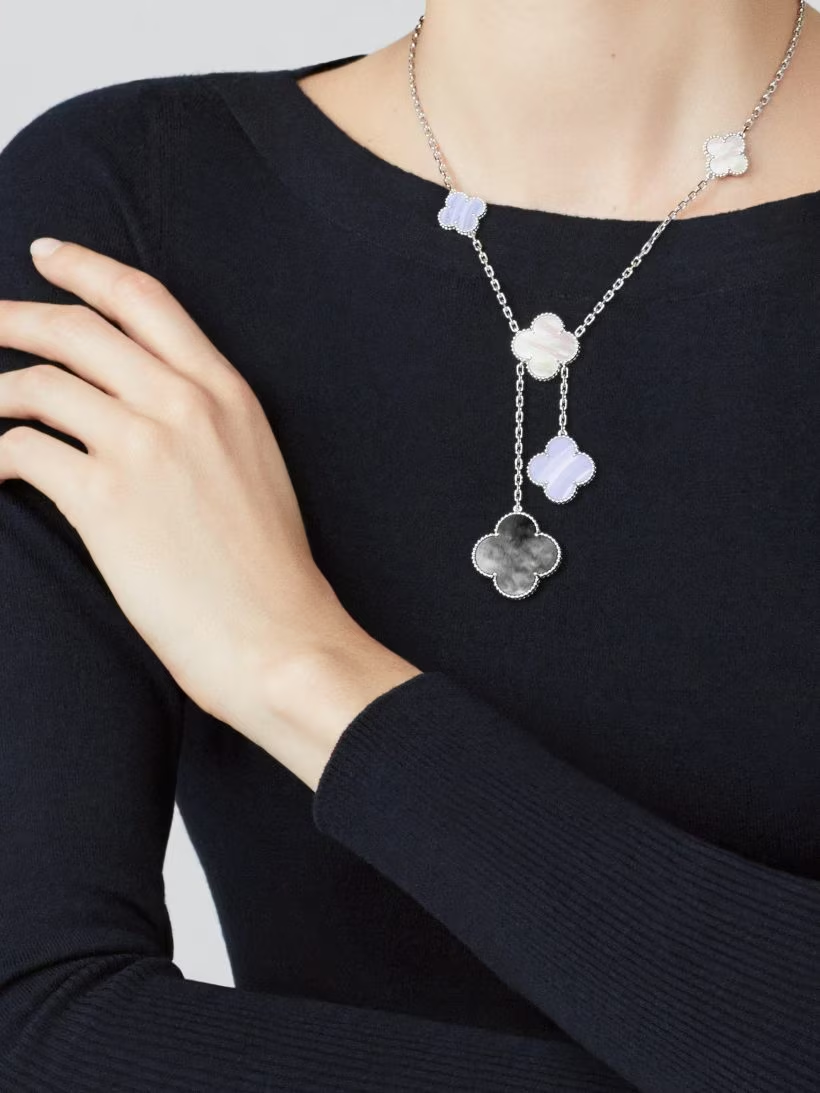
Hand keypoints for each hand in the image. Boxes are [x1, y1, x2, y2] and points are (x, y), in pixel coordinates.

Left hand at [0, 238, 417, 779]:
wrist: (277, 637)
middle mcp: (184, 404)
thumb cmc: (269, 570)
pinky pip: (23, 449)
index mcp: (227, 393)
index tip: (47, 255)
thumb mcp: (254, 468)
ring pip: (40, 385)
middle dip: (17, 317)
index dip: (87, 269)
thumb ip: (204, 423)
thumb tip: (139, 409)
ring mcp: (143, 446)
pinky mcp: (105, 498)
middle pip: (78, 330)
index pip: (145, 301)